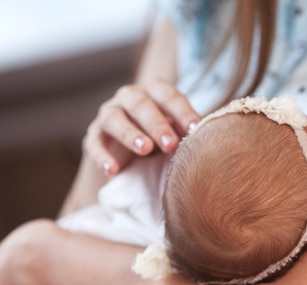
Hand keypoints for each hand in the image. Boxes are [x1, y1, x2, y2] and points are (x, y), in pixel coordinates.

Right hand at [84, 79, 200, 175]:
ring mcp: (109, 113)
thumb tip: (212, 138)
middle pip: (141, 105)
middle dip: (157, 125)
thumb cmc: (164, 135)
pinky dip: (102, 157)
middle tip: (171, 144)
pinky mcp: (94, 135)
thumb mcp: (178, 130)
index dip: (183, 112)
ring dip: (130, 134)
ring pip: (115, 118)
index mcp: (155, 91)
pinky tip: (112, 171)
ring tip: (145, 150)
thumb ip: (189, 130)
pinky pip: (95, 144)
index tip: (196, 129)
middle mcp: (130, 96)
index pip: (169, 96)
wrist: (130, 149)